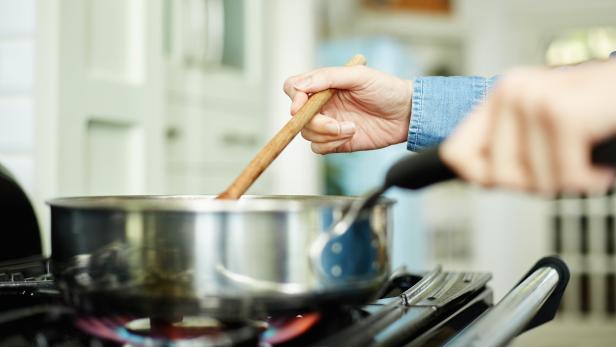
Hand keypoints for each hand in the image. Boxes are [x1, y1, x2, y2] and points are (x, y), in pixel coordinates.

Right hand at [283, 66, 411, 153]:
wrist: (407, 114)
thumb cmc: (386, 89)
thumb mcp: (358, 76)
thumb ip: (327, 77)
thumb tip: (299, 86)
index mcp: (324, 85)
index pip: (293, 88)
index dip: (293, 98)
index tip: (300, 107)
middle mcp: (323, 104)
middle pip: (298, 117)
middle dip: (315, 123)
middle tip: (336, 123)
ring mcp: (329, 123)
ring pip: (308, 134)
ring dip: (327, 134)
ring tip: (351, 128)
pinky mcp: (336, 142)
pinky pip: (318, 148)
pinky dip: (331, 145)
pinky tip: (351, 135)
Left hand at [441, 61, 615, 194]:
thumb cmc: (598, 113)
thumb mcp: (541, 128)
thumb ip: (505, 150)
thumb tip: (474, 177)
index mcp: (499, 96)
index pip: (454, 152)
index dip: (477, 177)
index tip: (501, 180)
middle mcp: (511, 93)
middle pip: (494, 176)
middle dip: (533, 182)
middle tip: (562, 163)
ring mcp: (533, 101)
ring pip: (532, 182)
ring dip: (566, 180)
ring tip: (583, 156)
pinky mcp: (562, 114)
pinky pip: (565, 178)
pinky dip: (590, 180)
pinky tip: (599, 162)